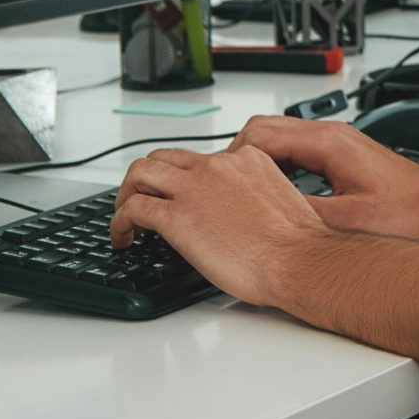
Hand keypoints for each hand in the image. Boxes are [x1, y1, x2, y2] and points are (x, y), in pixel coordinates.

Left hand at [110, 144, 329, 309]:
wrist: (298, 260)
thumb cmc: (297, 244)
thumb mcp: (279, 201)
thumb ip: (254, 195)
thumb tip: (239, 214)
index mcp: (245, 160)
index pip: (201, 159)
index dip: (183, 178)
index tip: (180, 196)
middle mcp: (217, 166)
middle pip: (164, 158)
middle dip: (147, 178)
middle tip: (142, 199)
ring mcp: (194, 189)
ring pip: (141, 173)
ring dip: (127, 193)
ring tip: (125, 216)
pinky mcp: (176, 217)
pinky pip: (133, 208)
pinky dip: (119, 221)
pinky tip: (123, 237)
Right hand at [227, 116, 418, 239]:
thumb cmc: (413, 213)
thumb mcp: (346, 221)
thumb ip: (300, 212)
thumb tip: (262, 217)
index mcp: (328, 142)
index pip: (258, 135)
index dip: (230, 162)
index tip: (217, 185)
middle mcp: (332, 137)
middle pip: (264, 132)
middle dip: (237, 161)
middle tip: (223, 192)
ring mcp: (339, 146)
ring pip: (281, 144)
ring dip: (258, 167)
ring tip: (243, 198)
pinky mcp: (344, 161)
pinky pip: (298, 157)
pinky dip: (279, 174)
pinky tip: (277, 202)